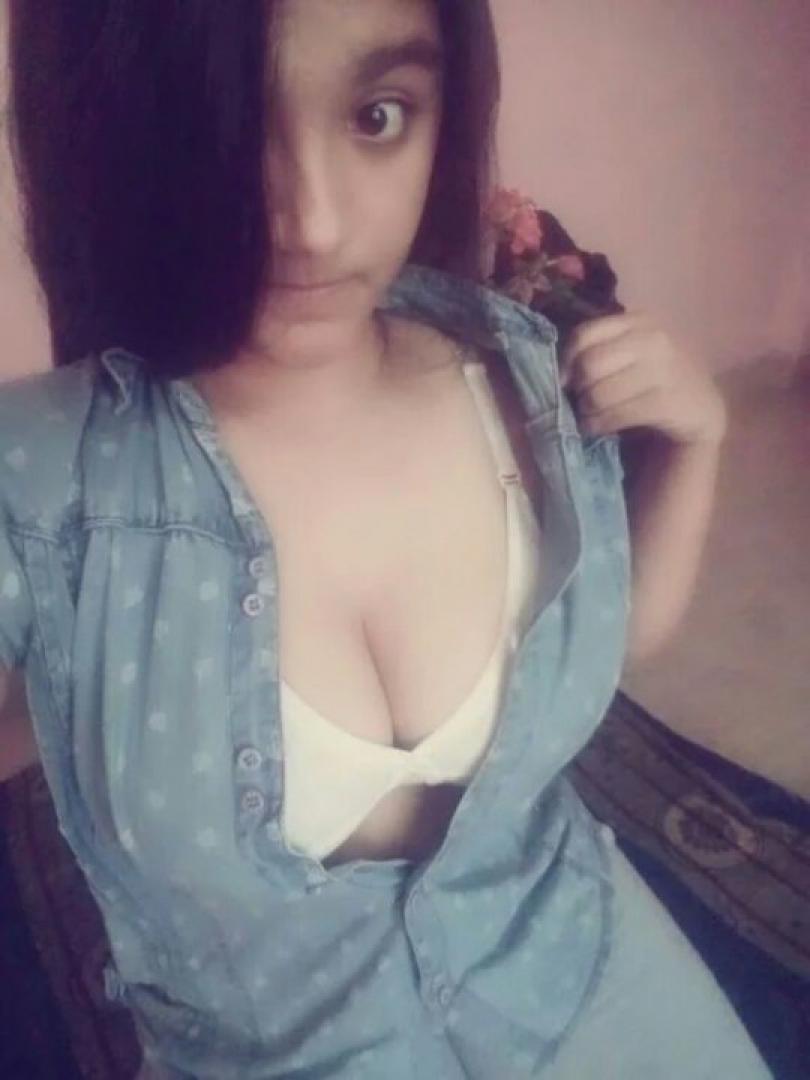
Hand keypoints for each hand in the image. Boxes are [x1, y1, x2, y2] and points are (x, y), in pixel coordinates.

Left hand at [559, 312, 727, 447]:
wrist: (700, 412)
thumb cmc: (652, 385)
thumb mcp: (628, 357)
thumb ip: (599, 350)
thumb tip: (558, 368)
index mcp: (639, 321)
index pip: (584, 334)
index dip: (566, 360)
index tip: (566, 380)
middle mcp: (655, 338)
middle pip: (589, 364)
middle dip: (578, 389)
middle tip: (581, 402)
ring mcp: (665, 368)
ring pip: (598, 392)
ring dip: (587, 411)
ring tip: (591, 417)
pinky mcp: (668, 401)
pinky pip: (615, 414)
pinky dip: (599, 425)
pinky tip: (601, 428)